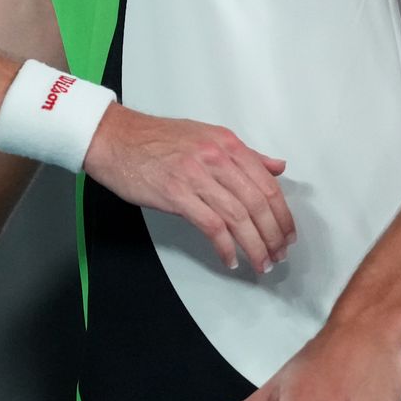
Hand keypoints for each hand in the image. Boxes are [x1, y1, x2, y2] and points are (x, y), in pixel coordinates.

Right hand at [82, 105, 293, 273]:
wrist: (114, 138)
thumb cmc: (155, 139)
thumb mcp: (207, 136)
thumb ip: (244, 154)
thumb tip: (277, 167)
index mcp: (227, 144)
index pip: (268, 184)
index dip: (282, 215)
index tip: (287, 235)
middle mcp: (216, 157)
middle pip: (257, 203)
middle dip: (273, 235)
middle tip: (277, 255)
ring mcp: (196, 175)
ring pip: (238, 217)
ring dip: (254, 246)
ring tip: (260, 263)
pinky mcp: (176, 193)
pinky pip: (211, 226)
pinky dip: (225, 247)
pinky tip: (230, 259)